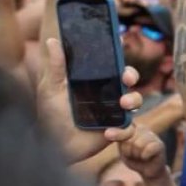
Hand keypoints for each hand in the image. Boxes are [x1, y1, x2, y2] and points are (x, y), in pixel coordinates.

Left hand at [37, 38, 141, 162]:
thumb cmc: (51, 115)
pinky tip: (108, 133)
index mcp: (94, 81)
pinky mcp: (116, 131)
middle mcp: (107, 94)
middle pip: (128, 80)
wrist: (53, 145)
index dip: (118, 56)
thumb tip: (52, 40)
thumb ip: (55, 66)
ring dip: (134, 100)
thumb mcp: (50, 88)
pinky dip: (122, 131)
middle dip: (132, 76)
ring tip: (123, 105)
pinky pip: (129, 129)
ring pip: (135, 101)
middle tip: (126, 80)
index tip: (119, 49)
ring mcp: (113, 112)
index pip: (111, 65)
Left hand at [114, 125, 168, 181]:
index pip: (122, 126)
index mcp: (132, 127)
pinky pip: (147, 150)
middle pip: (129, 138)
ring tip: (140, 156)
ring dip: (136, 154)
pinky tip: (147, 158)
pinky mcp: (160, 145)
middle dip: (128, 150)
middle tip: (133, 154)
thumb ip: (117, 137)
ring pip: (138, 144)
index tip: (112, 138)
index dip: (119, 135)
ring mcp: (153, 135)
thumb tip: (107, 132)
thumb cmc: (134, 158)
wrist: (148, 170)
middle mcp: (143, 128)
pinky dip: (144, 156)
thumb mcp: (122, 148)